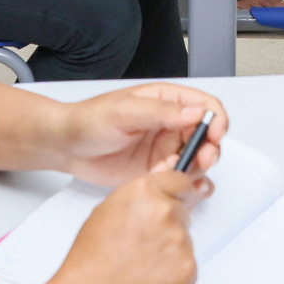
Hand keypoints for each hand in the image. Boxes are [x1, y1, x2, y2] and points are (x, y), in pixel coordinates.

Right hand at [44, 168, 204, 283]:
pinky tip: (149, 279)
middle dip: (170, 225)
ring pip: (185, 240)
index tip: (178, 200)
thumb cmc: (90, 260)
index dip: (176, 193)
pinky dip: (173, 273)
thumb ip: (140, 196)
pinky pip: (187, 265)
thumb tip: (162, 186)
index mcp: (145, 192)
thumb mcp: (107, 211)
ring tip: (140, 266)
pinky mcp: (188, 270)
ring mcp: (180, 242)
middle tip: (144, 245)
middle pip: (183, 211)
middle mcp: (166, 212)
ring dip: (170, 250)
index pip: (180, 180)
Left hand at [59, 83, 228, 186]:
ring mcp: (164, 148)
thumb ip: (161, 112)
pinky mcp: (156, 170)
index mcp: (166, 101)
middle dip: (210, 149)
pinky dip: (180, 182)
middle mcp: (170, 124)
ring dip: (194, 168)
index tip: (215, 134)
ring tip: (175, 171)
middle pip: (207, 136)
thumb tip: (194, 112)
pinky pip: (179, 178)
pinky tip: (166, 181)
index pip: (205, 106)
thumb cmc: (90, 120)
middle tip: (202, 160)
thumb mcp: (125, 111)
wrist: (67, 146)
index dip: (216, 120)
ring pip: (196, 159)